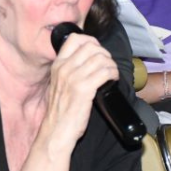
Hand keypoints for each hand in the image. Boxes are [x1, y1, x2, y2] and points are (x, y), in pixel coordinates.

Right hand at [43, 32, 118, 149]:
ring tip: (112, 72)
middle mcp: (64, 68)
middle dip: (104, 53)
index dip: (90, 40)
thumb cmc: (60, 111)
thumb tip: (86, 63)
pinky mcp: (84, 89)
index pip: (74, 39)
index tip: (98, 50)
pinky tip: (113, 79)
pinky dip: (113, 73)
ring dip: (111, 64)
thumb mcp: (58, 84)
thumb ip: (68, 71)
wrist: (56, 131)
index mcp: (57, 65)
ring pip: (100, 58)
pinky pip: (104, 72)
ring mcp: (74, 78)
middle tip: (108, 63)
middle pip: (90, 46)